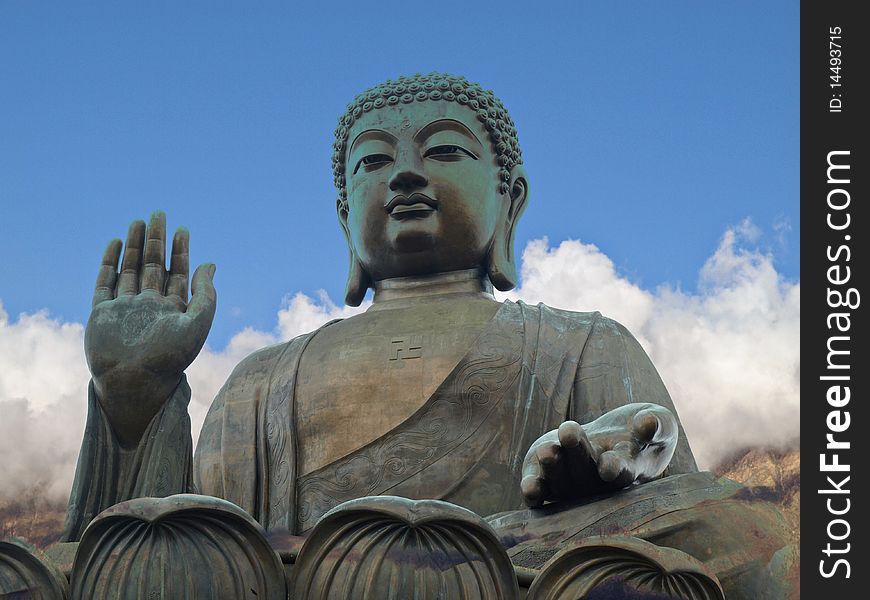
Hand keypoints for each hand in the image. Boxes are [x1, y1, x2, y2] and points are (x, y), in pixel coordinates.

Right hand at [85, 212, 215, 446]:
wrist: (134, 382)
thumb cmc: (170, 358)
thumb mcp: (197, 323)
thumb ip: (205, 294)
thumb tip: (211, 264)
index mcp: (173, 312)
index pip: (178, 275)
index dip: (181, 252)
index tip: (183, 230)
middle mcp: (149, 308)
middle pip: (153, 266)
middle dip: (156, 241)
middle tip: (159, 214)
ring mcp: (124, 309)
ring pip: (129, 270)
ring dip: (134, 246)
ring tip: (139, 221)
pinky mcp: (102, 314)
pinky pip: (105, 283)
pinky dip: (110, 263)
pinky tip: (116, 243)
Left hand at [520, 403, 677, 507]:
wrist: (617, 436)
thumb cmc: (642, 431)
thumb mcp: (661, 424)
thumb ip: (658, 425)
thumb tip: (648, 422)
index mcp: (628, 470)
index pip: (621, 473)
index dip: (614, 469)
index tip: (608, 465)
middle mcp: (598, 484)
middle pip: (586, 474)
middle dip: (577, 454)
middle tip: (570, 432)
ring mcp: (574, 485)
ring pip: (562, 483)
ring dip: (554, 469)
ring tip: (547, 450)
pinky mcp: (550, 481)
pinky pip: (542, 492)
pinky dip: (535, 492)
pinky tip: (529, 488)